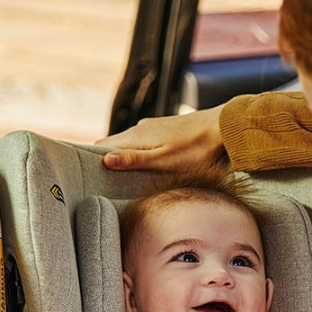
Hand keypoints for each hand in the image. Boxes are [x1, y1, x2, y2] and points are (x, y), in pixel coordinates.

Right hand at [96, 105, 226, 171]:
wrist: (219, 128)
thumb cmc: (194, 148)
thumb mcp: (163, 160)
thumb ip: (134, 160)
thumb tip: (105, 160)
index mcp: (136, 136)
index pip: (102, 146)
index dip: (93, 160)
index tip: (91, 177)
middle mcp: (140, 129)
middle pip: (114, 146)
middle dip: (108, 162)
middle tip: (106, 183)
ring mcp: (152, 128)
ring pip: (129, 145)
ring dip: (125, 159)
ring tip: (124, 179)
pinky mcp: (163, 131)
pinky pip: (142, 143)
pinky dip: (138, 155)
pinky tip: (146, 167)